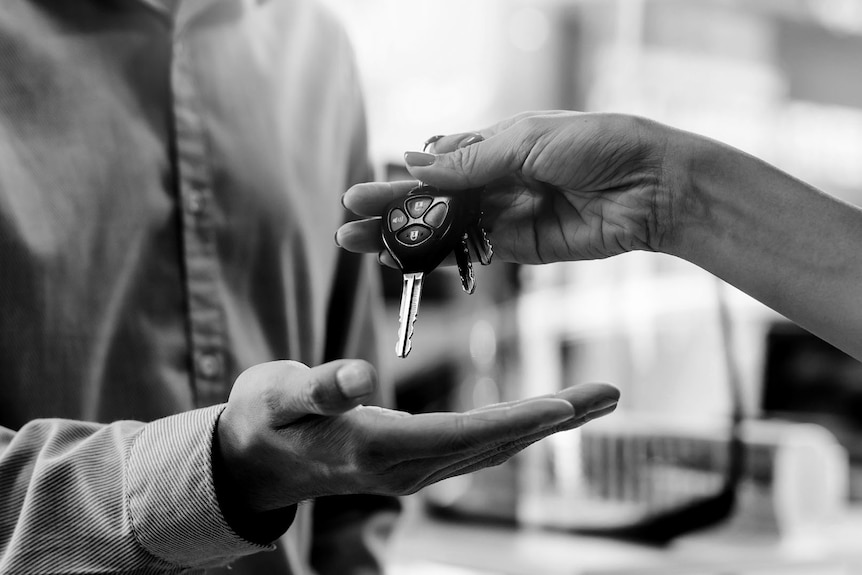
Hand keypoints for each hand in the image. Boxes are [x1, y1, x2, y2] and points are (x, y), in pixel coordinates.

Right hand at [216, 359, 618, 513]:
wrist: (255, 462)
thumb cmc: (263, 422)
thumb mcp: (276, 399)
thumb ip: (316, 389)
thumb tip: (357, 376)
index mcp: (376, 448)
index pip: (459, 435)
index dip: (513, 420)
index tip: (563, 405)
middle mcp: (406, 467)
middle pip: (494, 444)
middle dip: (555, 419)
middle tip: (610, 392)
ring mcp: (414, 468)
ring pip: (494, 446)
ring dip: (547, 423)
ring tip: (595, 399)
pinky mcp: (416, 459)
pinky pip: (479, 445)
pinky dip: (518, 426)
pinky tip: (545, 414)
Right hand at [337, 111, 678, 265]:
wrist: (651, 186)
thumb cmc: (597, 145)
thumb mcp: (527, 141)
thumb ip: (471, 160)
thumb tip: (415, 163)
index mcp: (496, 143)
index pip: (436, 162)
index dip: (402, 178)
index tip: (367, 191)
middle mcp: (496, 179)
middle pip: (432, 198)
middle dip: (391, 209)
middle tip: (350, 221)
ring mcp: (505, 214)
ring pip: (443, 228)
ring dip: (404, 238)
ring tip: (363, 246)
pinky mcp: (519, 247)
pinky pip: (470, 253)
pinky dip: (437, 259)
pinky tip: (405, 263)